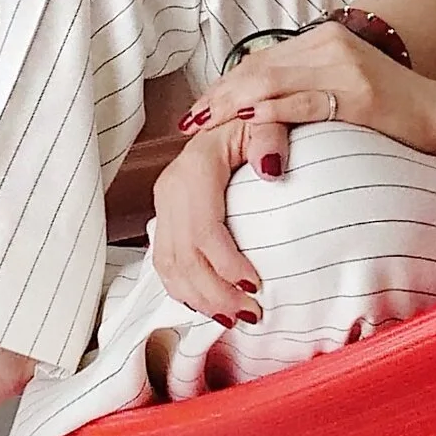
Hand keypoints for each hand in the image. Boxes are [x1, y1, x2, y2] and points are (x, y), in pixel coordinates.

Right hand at [148, 127, 263, 325]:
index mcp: (194, 168)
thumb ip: (270, 141)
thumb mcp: (267, 121)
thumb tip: (271, 170)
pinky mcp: (165, 217)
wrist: (230, 116)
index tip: (257, 288)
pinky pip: (164, 263)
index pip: (205, 230)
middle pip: (184, 257)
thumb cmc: (253, 123)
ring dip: (199, 298)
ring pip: (169, 266)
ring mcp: (164, 204)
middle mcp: (171, 188)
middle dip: (215, 294)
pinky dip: (183, 291)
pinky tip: (206, 305)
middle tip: (250, 315)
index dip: (227, 265)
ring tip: (233, 318)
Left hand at [180, 18, 426, 176]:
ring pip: (273, 81)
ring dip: (233, 104)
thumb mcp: (346, 87)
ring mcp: (344, 66)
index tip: (199, 108)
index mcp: (325, 40)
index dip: (226, 84)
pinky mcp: (358, 94)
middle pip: (260, 68)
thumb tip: (265, 107)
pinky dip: (271, 112)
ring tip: (206, 125)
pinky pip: (303, 102)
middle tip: (191, 121)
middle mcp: (330, 45)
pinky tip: (247, 123)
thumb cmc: (396, 111)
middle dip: (220, 95)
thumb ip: (309, 86)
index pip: (262, 60)